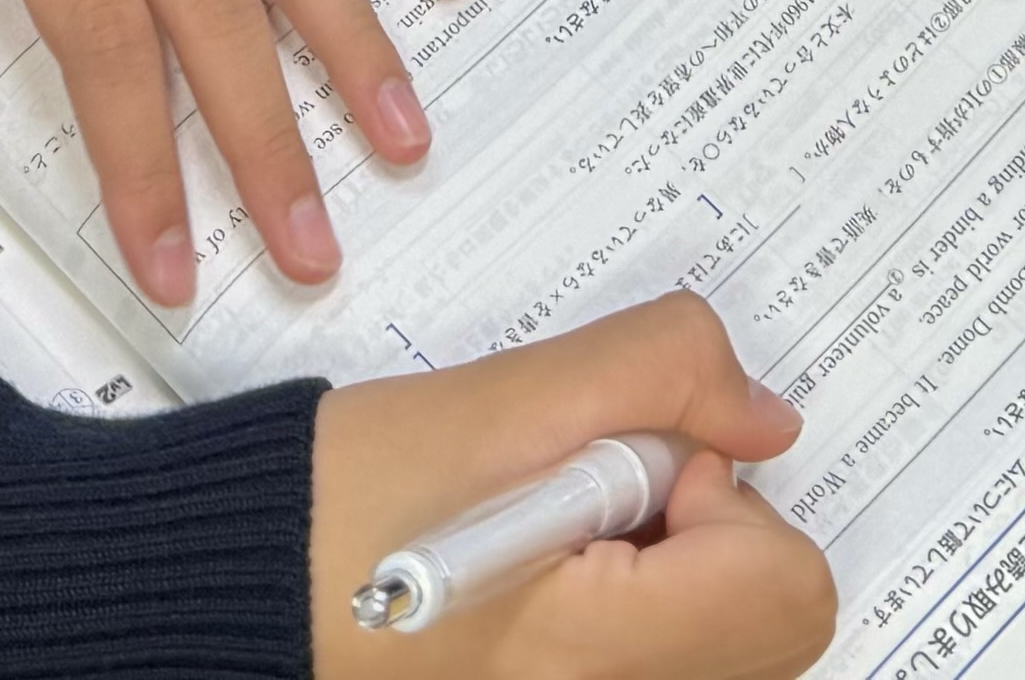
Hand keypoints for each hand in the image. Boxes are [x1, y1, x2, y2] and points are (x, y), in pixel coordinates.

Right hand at [308, 294, 831, 676]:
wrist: (241, 589)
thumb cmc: (337, 511)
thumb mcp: (502, 403)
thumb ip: (655, 373)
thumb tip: (764, 417)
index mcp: (594, 653)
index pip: (783, 583)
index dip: (718, 497)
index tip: (624, 470)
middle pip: (777, 621)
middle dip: (705, 531)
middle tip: (590, 499)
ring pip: (732, 640)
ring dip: (677, 567)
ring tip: (561, 539)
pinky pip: (672, 658)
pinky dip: (644, 605)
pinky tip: (555, 574)